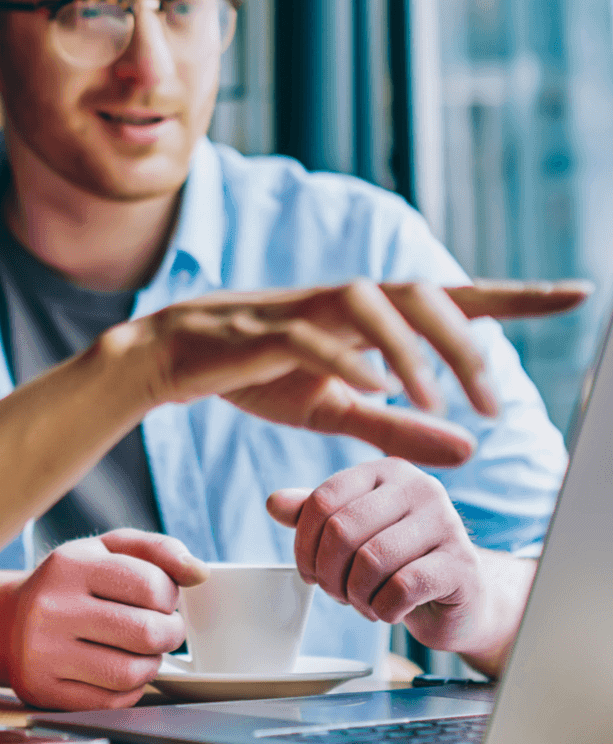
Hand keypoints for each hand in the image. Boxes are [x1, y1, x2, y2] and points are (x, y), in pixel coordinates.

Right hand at [5, 530, 206, 709]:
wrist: (6, 623)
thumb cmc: (69, 583)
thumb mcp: (105, 549)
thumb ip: (156, 550)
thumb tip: (199, 572)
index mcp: (70, 565)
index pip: (150, 585)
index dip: (170, 596)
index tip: (162, 598)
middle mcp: (52, 608)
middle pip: (145, 633)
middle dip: (170, 633)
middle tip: (164, 628)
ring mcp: (44, 653)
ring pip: (131, 673)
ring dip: (152, 664)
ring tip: (143, 650)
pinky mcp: (44, 691)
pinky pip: (112, 702)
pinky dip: (130, 689)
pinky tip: (120, 670)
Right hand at [130, 279, 588, 466]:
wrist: (172, 359)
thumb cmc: (255, 376)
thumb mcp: (336, 410)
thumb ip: (399, 426)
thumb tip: (471, 450)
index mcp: (366, 317)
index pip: (450, 298)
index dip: (513, 296)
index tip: (577, 294)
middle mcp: (341, 302)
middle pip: (419, 292)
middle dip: (466, 341)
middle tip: (493, 401)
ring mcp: (300, 309)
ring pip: (369, 302)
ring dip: (411, 348)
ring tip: (435, 399)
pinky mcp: (260, 331)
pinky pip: (311, 335)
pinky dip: (346, 357)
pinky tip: (373, 386)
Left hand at [267, 459, 503, 662]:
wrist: (461, 599)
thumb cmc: (401, 562)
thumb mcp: (354, 533)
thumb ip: (315, 515)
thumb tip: (273, 502)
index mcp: (386, 471)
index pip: (323, 499)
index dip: (304, 543)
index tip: (307, 571)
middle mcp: (420, 488)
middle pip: (342, 530)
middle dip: (328, 573)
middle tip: (335, 593)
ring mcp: (447, 523)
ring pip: (370, 560)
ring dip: (355, 594)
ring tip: (362, 602)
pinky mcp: (462, 565)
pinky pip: (401, 588)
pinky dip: (382, 609)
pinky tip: (388, 611)